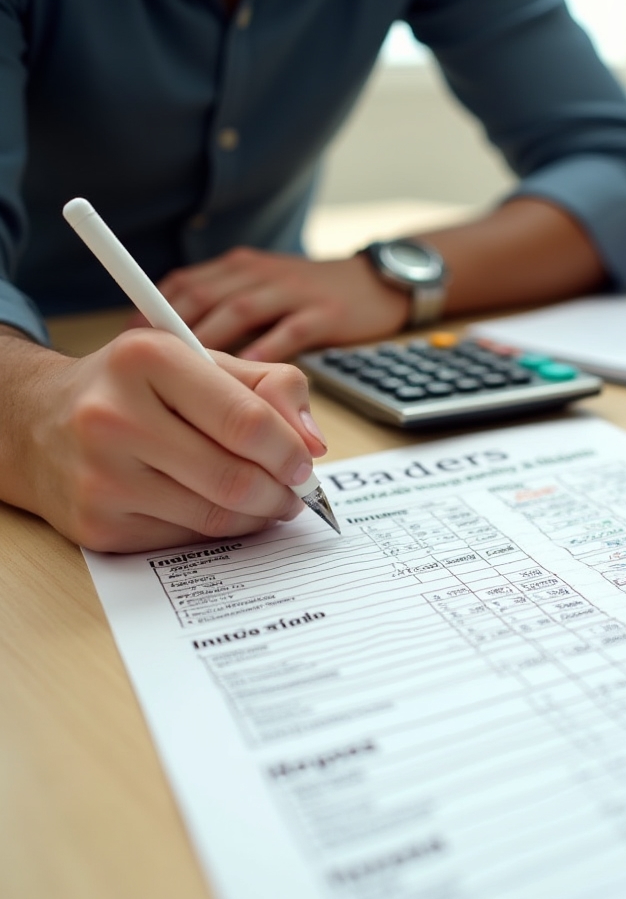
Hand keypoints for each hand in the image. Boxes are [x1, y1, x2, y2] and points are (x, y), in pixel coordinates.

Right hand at [9, 329, 326, 551]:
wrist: (39, 424)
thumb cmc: (138, 390)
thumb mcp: (203, 363)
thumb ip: (272, 386)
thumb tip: (313, 443)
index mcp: (146, 360)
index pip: (246, 421)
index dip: (290, 451)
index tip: (306, 463)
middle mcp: (112, 416)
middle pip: (236, 477)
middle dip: (282, 492)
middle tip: (295, 492)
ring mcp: (100, 476)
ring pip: (215, 516)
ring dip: (258, 516)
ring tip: (268, 501)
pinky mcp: (96, 525)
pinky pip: (186, 539)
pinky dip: (218, 530)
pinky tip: (221, 510)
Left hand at [128, 249, 409, 360]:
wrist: (379, 282)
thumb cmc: (315, 298)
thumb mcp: (267, 295)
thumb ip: (230, 317)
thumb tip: (185, 361)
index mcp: (239, 269)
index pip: (185, 283)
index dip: (153, 314)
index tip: (131, 348)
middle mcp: (260, 273)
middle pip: (204, 296)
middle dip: (174, 334)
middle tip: (153, 375)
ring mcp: (293, 290)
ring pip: (241, 311)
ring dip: (214, 347)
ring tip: (193, 384)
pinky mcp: (326, 311)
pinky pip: (289, 330)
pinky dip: (265, 352)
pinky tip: (250, 379)